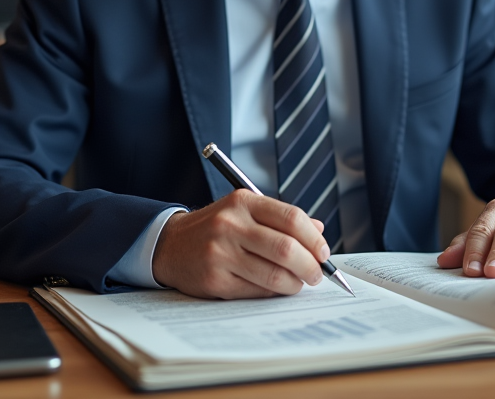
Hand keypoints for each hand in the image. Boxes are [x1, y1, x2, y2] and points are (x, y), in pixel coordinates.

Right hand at [152, 190, 328, 298]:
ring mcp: (221, 253)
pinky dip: (273, 293)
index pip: (291, 218)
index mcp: (243, 202)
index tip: (324, 253)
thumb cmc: (216, 228)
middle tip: (316, 274)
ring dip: (294, 284)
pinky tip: (275, 289)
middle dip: (310, 266)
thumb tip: (319, 231)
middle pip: (287, 249)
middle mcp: (231, 225)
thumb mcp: (245, 211)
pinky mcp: (214, 279)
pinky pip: (256, 291)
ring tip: (298, 283)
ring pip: (274, 275)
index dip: (314, 239)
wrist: (170, 244)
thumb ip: (281, 219)